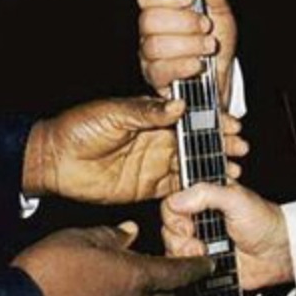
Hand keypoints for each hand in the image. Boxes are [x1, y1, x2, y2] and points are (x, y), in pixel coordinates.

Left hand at [23, 96, 245, 203]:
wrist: (54, 160)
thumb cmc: (78, 128)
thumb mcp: (113, 113)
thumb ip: (146, 112)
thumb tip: (178, 105)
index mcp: (150, 115)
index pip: (188, 117)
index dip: (210, 120)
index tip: (231, 123)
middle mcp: (157, 138)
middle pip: (196, 140)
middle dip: (220, 142)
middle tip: (240, 147)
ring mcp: (154, 162)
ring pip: (191, 164)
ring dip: (212, 166)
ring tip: (234, 169)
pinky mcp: (148, 186)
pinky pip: (177, 187)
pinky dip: (196, 188)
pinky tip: (213, 189)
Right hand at [137, 0, 236, 104]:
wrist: (223, 78)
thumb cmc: (216, 43)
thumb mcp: (220, 12)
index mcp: (163, 10)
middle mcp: (151, 32)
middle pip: (149, 20)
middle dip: (184, 23)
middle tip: (206, 26)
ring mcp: (150, 56)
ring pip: (155, 46)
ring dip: (188, 45)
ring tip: (208, 46)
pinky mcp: (155, 79)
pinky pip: (159, 70)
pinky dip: (182, 65)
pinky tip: (198, 64)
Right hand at [162, 181, 292, 289]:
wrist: (278, 253)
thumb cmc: (264, 222)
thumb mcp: (235, 199)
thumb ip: (205, 194)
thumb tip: (178, 199)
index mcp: (203, 197)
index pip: (173, 200)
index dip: (175, 212)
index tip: (187, 221)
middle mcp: (198, 217)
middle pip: (168, 225)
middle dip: (179, 234)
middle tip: (197, 238)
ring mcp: (198, 239)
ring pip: (172, 245)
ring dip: (184, 251)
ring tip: (205, 251)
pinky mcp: (201, 260)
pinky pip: (182, 264)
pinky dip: (189, 265)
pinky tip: (206, 262)